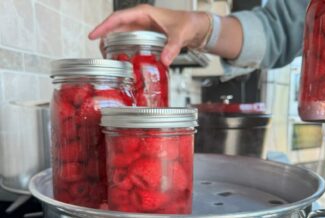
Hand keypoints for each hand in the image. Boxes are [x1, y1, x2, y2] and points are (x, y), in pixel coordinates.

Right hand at [89, 5, 209, 65]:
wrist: (195, 27)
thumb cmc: (187, 24)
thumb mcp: (180, 35)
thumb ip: (172, 47)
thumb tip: (164, 60)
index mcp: (144, 13)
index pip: (118, 18)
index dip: (104, 26)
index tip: (93, 35)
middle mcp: (140, 19)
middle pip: (116, 27)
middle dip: (105, 38)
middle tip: (100, 53)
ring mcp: (142, 28)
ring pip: (122, 35)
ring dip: (113, 44)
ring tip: (108, 57)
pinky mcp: (146, 36)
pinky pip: (130, 41)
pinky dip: (124, 48)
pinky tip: (122, 59)